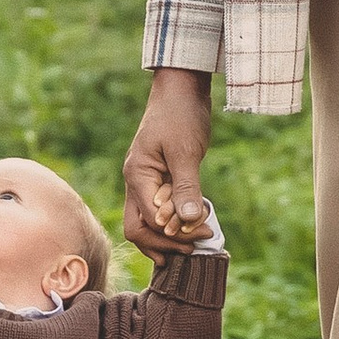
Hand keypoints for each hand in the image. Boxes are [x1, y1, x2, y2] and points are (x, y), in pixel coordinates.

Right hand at [124, 67, 215, 259]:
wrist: (180, 89)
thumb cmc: (180, 115)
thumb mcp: (186, 152)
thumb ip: (187, 188)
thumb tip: (190, 221)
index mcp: (137, 176)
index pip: (149, 220)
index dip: (175, 233)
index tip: (204, 234)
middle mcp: (135, 182)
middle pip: (138, 229)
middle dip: (164, 244)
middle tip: (195, 250)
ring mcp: (143, 182)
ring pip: (145, 223)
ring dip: (167, 238)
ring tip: (193, 246)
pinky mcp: (156, 179)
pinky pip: (156, 211)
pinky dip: (170, 224)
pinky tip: (189, 229)